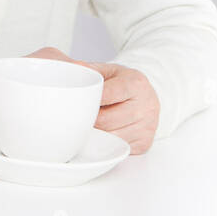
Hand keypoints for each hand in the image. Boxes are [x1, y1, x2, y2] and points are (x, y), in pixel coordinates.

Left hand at [26, 48, 158, 154]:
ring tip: (78, 127)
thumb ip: (89, 69)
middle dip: (86, 119)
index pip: (107, 94)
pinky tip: (94, 136)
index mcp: (136, 83)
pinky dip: (103, 144)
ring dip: (92, 134)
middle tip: (68, 117)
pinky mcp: (145, 143)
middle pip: (106, 120)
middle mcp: (147, 105)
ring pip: (110, 137)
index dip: (87, 100)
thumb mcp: (107, 70)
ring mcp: (148, 126)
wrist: (146, 95)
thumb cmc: (121, 82)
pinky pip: (117, 148)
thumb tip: (70, 67)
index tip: (71, 102)